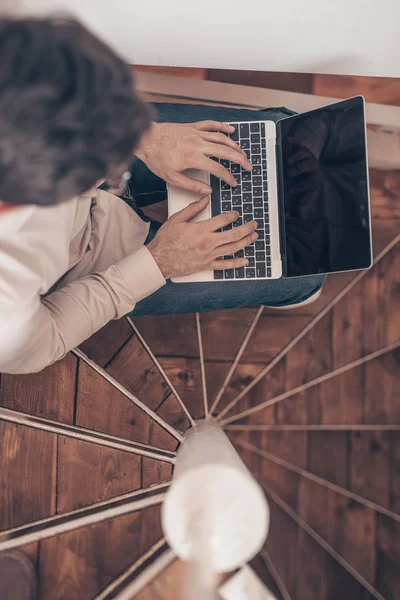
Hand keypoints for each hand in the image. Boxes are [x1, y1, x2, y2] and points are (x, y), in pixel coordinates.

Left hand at [135, 121, 251, 193]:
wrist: (146, 139)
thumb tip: (207, 191)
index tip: (234, 182)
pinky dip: (222, 127)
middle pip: (226, 151)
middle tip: (248, 166)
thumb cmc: (157, 158)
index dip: (228, 177)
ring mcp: (196, 133)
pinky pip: (211, 125)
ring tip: (243, 153)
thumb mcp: (172, 178)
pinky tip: (231, 130)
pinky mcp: (192, 127)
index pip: (218, 169)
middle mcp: (198, 143)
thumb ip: (191, 185)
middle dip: (240, 160)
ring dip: (235, 146)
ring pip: (221, 138)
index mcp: (193, 158)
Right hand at [147, 196, 257, 278]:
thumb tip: (205, 199)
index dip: (233, 216)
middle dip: (246, 229)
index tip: (237, 214)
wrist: (159, 260)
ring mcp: (209, 255)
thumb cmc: (166, 240)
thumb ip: (193, 208)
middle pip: (233, 235)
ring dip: (246, 242)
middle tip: (254, 225)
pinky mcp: (207, 265)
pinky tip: (245, 260)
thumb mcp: (177, 219)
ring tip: (254, 237)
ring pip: (233, 248)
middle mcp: (208, 243)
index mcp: (202, 229)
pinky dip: (236, 263)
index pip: (223, 220)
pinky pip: (225, 265)